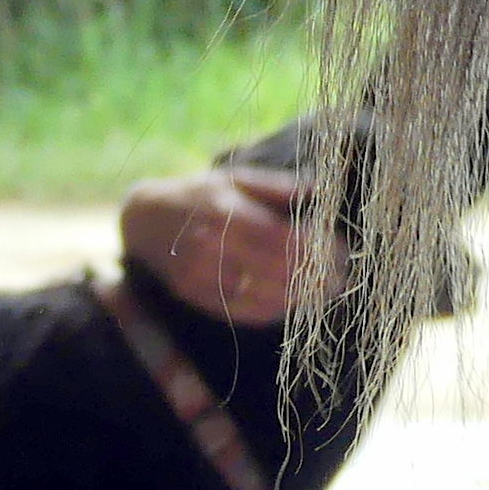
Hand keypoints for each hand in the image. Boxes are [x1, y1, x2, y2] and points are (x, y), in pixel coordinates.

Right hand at [121, 165, 324, 327]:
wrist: (145, 219)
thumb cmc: (199, 194)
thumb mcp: (235, 178)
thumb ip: (277, 187)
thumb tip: (319, 190)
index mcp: (226, 211)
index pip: (284, 238)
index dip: (318, 248)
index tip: (343, 250)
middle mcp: (211, 245)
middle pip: (278, 269)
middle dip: (317, 276)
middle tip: (343, 276)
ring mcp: (201, 275)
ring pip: (263, 295)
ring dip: (301, 298)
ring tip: (325, 293)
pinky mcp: (195, 296)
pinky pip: (243, 311)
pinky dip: (274, 310)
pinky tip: (294, 304)